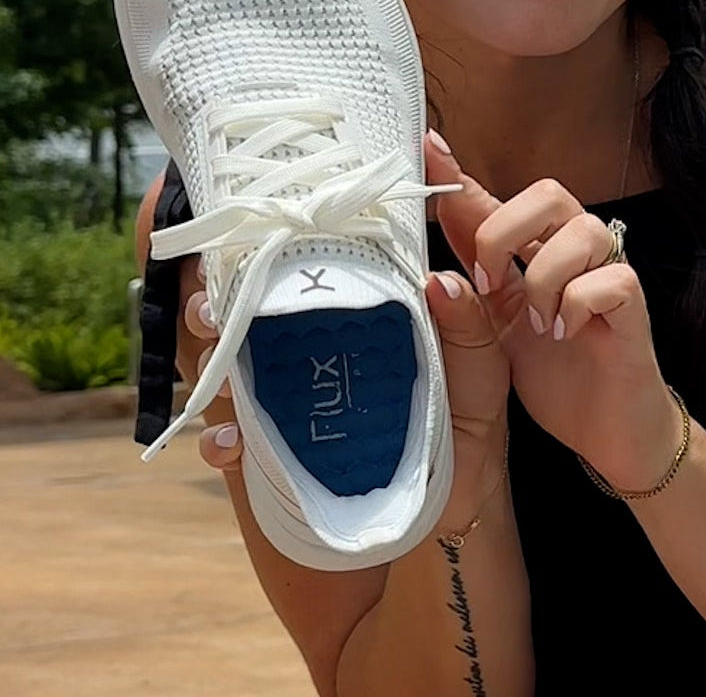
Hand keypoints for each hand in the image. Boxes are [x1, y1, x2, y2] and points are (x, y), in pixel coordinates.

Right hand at [180, 134, 512, 531]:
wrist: (459, 498)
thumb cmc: (470, 417)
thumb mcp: (483, 366)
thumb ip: (469, 323)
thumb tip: (437, 278)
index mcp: (362, 317)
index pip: (318, 269)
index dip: (288, 242)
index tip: (267, 218)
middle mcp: (317, 350)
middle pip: (256, 308)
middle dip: (227, 289)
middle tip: (223, 284)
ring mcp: (294, 400)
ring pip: (231, 364)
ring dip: (211, 348)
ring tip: (213, 336)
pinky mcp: (281, 455)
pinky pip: (237, 442)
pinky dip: (223, 440)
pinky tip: (231, 441)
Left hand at [427, 139, 682, 493]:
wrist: (608, 431)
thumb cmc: (557, 373)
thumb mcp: (498, 333)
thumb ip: (469, 297)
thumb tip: (431, 274)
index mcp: (531, 253)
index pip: (493, 201)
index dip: (459, 176)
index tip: (427, 150)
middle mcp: (572, 251)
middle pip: (546, 193)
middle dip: (505, 231)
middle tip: (489, 285)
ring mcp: (607, 273)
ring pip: (583, 230)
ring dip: (544, 275)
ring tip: (535, 322)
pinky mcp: (633, 305)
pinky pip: (612, 279)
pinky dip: (578, 303)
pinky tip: (564, 332)